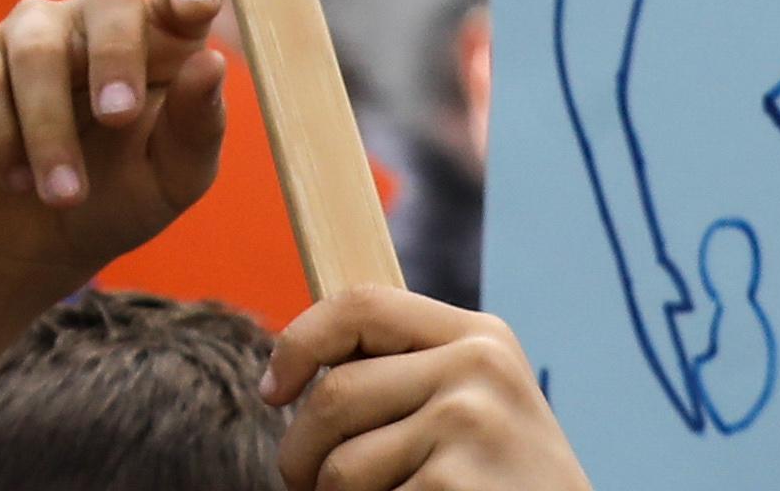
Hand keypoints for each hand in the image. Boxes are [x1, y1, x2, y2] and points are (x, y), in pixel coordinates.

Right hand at [0, 0, 229, 381]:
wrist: (33, 244)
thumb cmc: (117, 198)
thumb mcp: (172, 179)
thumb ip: (197, 125)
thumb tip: (210, 62)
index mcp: (161, 41)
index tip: (198, 6)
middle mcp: (95, 23)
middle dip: (115, 58)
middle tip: (117, 120)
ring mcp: (30, 33)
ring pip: (39, 47)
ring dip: (51, 129)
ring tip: (64, 194)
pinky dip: (1, 134)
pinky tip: (16, 177)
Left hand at [265, 290, 589, 490]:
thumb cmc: (505, 480)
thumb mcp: (475, 403)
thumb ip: (405, 371)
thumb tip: (288, 369)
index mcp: (481, 337)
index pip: (360, 305)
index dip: (298, 344)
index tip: (273, 391)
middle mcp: (480, 368)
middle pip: (334, 394)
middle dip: (302, 452)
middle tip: (307, 484)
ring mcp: (472, 423)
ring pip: (341, 464)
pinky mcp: (457, 484)